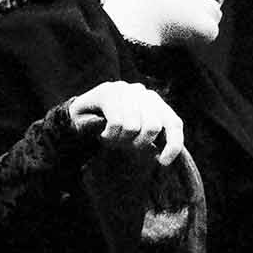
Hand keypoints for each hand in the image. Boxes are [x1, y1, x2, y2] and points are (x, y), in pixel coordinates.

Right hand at [66, 81, 184, 165]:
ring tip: (110, 138)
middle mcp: (144, 94)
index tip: (163, 162)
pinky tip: (103, 133)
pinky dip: (109, 134)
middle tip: (124, 145)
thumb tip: (164, 158)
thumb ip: (151, 142)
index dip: (173, 144)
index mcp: (156, 105)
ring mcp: (126, 89)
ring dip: (119, 140)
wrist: (78, 118)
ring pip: (132, 126)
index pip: (174, 124)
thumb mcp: (134, 138)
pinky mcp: (107, 91)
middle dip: (137, 143)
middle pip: (153, 127)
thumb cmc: (110, 130)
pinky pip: (116, 122)